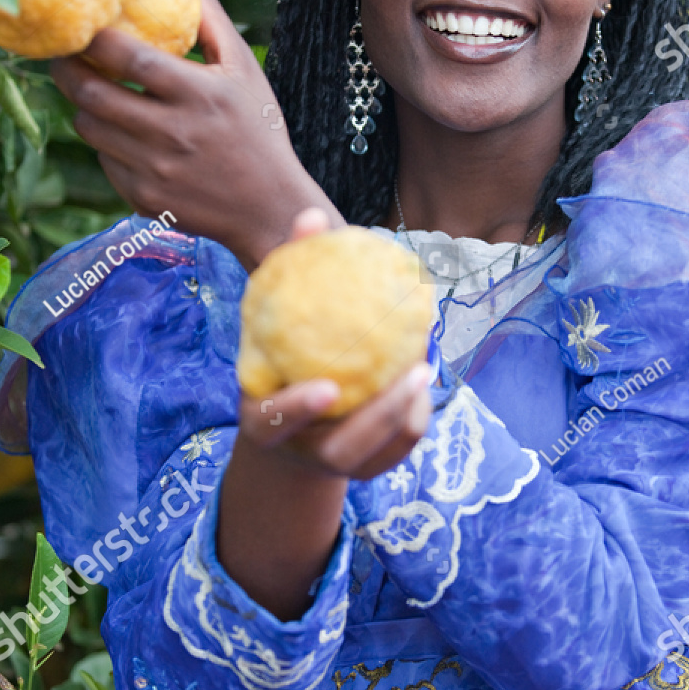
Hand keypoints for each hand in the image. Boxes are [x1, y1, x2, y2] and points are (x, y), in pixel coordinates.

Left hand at [50, 0, 341, 270]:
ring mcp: (154, 170)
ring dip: (84, 106)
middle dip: (67, 69)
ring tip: (93, 93)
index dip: (93, 38)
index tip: (81, 26)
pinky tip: (124, 135)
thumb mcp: (245, 69)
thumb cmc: (258, 129)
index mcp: (198, 94)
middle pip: (92, 94)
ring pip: (90, 128)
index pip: (126, 57)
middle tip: (64, 56)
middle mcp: (172, 133)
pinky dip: (107, 143)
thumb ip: (210, 22)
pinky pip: (104, 160)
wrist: (269, 208)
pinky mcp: (142, 197)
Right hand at [217, 209, 433, 617]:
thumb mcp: (271, 323)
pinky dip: (414, 417)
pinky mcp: (365, 471)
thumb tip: (313, 218)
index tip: (327, 388)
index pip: (274, 421)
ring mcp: (334, 467)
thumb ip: (288, 276)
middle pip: (343, 450)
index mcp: (263, 422)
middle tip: (413, 373)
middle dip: (381, 418)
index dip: (298, 409)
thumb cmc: (278, 358)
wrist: (287, 430)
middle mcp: (299, 451)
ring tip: (426, 369)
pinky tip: (424, 379)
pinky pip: (398, 449)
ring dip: (406, 416)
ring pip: (378, 455)